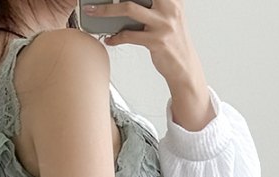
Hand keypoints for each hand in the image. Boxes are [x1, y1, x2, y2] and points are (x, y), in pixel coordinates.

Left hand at [82, 0, 204, 89]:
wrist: (184, 67)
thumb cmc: (173, 41)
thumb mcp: (170, 15)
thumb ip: (156, 4)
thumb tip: (127, 1)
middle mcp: (169, 7)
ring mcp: (163, 24)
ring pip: (128, 9)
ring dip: (106, 10)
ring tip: (93, 12)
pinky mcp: (156, 41)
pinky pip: (129, 36)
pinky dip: (116, 37)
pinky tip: (109, 39)